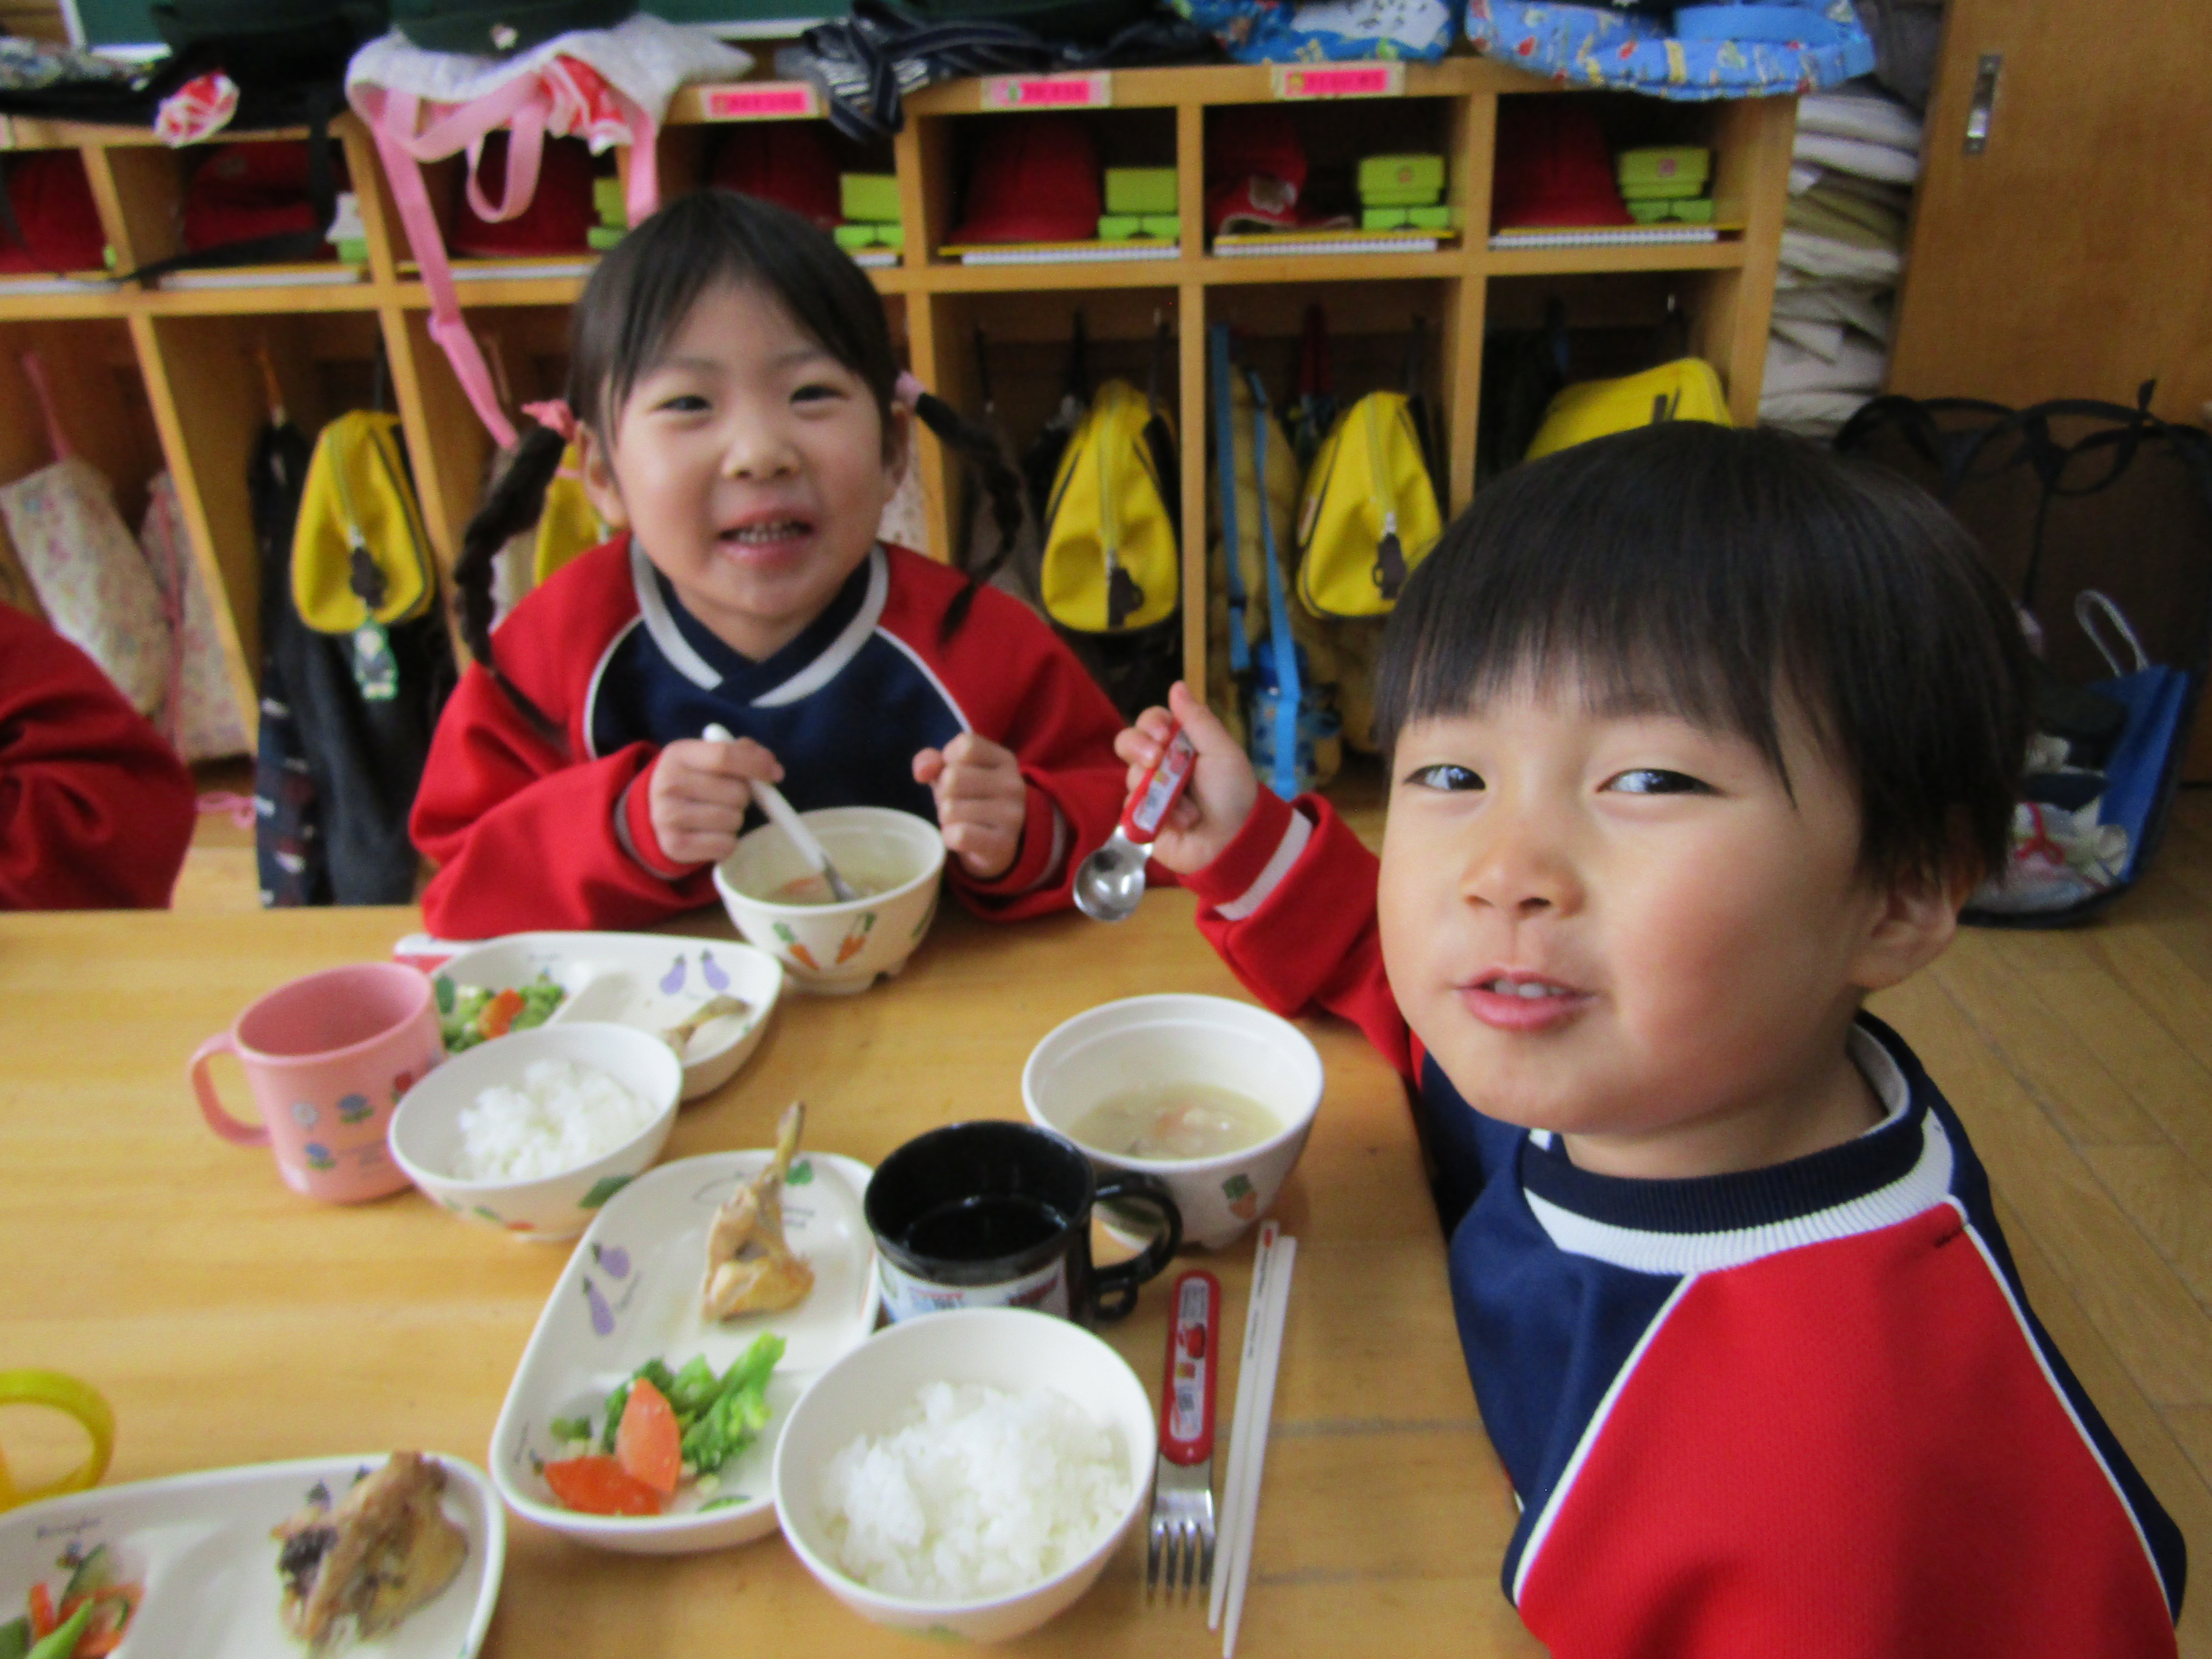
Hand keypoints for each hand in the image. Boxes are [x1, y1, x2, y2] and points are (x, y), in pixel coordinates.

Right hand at [648, 734, 781, 867]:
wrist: (650, 813)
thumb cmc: (692, 781)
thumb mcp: (705, 757)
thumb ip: (740, 752)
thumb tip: (772, 768)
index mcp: (678, 754)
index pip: (725, 755)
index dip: (757, 764)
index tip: (776, 774)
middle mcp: (668, 783)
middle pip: (736, 792)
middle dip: (743, 796)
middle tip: (728, 797)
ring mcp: (667, 816)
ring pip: (733, 821)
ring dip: (735, 820)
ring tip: (716, 815)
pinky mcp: (674, 846)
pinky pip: (725, 845)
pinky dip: (727, 842)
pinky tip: (710, 834)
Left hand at [914, 732, 1026, 881]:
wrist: (997, 844)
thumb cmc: (971, 799)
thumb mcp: (952, 772)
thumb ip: (932, 761)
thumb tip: (921, 772)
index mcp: (1004, 760)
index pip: (965, 745)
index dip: (948, 759)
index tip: (955, 772)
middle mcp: (1013, 784)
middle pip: (953, 777)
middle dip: (943, 792)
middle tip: (957, 802)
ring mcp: (1011, 815)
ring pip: (950, 809)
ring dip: (946, 818)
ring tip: (961, 820)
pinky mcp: (1003, 843)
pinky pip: (958, 835)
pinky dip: (950, 837)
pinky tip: (962, 837)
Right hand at [1111, 681, 1256, 875]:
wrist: (1234, 841)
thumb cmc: (1232, 793)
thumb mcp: (1222, 752)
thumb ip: (1198, 720)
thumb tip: (1176, 685)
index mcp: (1180, 744)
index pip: (1150, 721)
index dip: (1151, 724)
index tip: (1164, 734)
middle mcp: (1160, 764)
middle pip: (1127, 741)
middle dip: (1138, 746)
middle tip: (1156, 759)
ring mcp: (1149, 791)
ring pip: (1130, 775)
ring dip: (1162, 789)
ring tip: (1189, 806)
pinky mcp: (1141, 818)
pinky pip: (1133, 807)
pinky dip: (1159, 813)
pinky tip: (1181, 822)